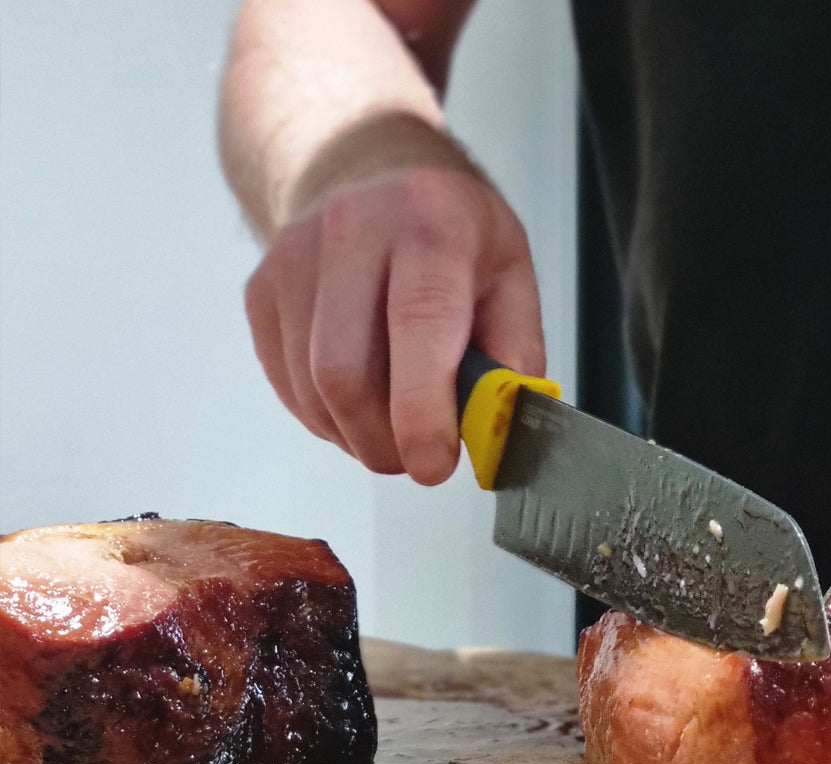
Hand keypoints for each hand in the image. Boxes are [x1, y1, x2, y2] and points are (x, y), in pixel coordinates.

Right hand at [244, 135, 544, 485]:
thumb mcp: (512, 279)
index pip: (417, 325)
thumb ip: (512, 358)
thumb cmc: (452, 236)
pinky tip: (359, 403)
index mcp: (431, 224)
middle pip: (345, 373)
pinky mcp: (261, 290)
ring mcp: (293, 258)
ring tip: (393, 428)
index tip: (433, 465)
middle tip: (416, 460)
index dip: (421, 412)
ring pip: (311, 391)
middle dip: (383, 444)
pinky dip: (326, 419)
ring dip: (356, 437)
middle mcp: (352, 230)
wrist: (371, 174)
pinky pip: (287, 388)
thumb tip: (493, 435)